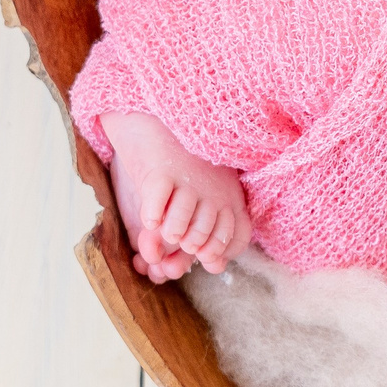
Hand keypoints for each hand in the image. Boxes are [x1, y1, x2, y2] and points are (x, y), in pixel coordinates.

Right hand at [100, 111, 254, 282]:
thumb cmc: (186, 165)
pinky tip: (150, 218)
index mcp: (229, 196)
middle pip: (202, 238)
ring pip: (179, 227)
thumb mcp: (209, 192)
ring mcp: (187, 182)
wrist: (160, 121)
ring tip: (163, 230)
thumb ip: (212, 229)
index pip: (236, 237)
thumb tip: (215, 266)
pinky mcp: (161, 173)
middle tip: (176, 243)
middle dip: (188, 248)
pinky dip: (152, 216)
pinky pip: (156, 206)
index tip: (203, 256)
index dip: (218, 252)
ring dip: (169, 234)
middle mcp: (213, 191)